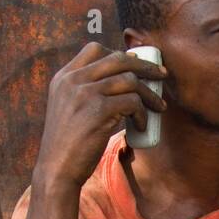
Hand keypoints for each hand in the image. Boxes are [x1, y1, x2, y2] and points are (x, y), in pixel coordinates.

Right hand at [35, 42, 167, 191]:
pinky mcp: (98, 110)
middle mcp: (73, 80)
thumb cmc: (68, 144)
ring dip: (149, 94)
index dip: (120, 54)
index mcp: (64, 77)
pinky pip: (132, 102)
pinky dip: (143, 114)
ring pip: (130, 80)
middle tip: (161, 76)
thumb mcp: (68, 108)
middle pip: (117, 59)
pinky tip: (142, 126)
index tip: (137, 64)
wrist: (56, 169)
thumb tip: (118, 80)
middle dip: (145, 66)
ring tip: (158, 107)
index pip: (95, 49)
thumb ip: (84, 91)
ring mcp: (85, 93)